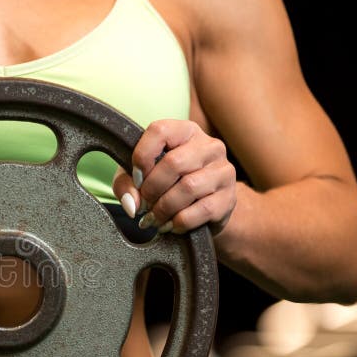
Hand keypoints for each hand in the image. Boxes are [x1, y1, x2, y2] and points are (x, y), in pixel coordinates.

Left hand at [112, 119, 236, 234]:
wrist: (204, 211)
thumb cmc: (167, 186)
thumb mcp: (139, 179)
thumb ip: (127, 185)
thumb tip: (132, 204)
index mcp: (185, 132)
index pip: (160, 131)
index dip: (142, 156)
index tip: (136, 179)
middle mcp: (209, 146)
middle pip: (174, 162)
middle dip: (152, 189)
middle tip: (144, 204)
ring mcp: (224, 171)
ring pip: (188, 187)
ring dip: (164, 208)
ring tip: (154, 218)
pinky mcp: (229, 198)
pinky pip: (202, 210)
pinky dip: (180, 222)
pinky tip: (171, 225)